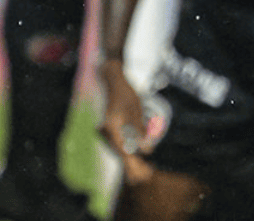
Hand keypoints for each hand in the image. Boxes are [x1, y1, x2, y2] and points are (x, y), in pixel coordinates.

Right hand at [96, 60, 155, 185]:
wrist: (113, 80)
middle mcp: (107, 129)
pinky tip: (137, 152)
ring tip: (145, 166)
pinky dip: (128, 149)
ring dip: (131, 157)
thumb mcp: (137, 110)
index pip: (122, 149)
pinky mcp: (111, 128)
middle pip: (119, 152)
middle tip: (146, 174)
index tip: (145, 171)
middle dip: (133, 164)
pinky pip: (119, 142)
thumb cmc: (126, 93)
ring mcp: (107, 129)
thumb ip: (140, 130)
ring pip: (119, 148)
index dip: (134, 161)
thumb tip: (146, 149)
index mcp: (112, 125)